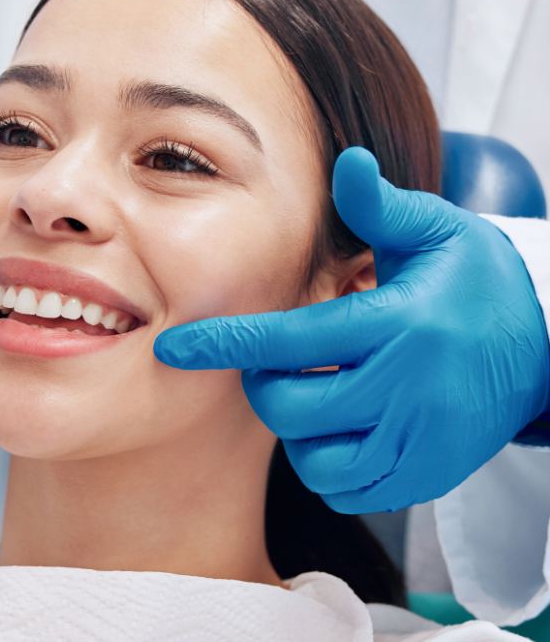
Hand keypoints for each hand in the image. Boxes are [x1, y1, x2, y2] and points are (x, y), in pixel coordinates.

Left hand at [153, 147, 549, 512]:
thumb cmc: (478, 282)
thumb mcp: (438, 232)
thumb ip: (379, 207)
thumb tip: (345, 161)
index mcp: (398, 325)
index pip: (289, 341)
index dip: (224, 344)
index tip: (173, 347)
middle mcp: (407, 390)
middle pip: (289, 406)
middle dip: (265, 384)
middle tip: (281, 361)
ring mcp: (419, 441)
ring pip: (313, 459)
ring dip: (297, 428)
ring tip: (318, 391)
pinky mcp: (428, 476)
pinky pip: (348, 491)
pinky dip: (329, 466)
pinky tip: (342, 427)